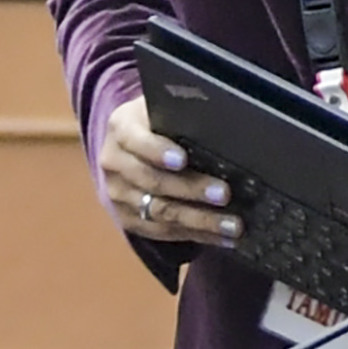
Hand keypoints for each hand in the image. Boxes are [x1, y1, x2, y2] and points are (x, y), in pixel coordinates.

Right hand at [96, 92, 241, 249]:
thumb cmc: (162, 123)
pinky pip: (163, 232)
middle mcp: (114, 162)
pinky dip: (197, 235)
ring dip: (200, 220)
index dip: (158, 151)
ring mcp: (118, 194)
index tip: (182, 160)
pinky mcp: (129, 218)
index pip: (137, 140)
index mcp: (122, 129)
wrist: (132, 146)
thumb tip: (227, 122)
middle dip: (191, 189)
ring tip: (233, 225)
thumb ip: (187, 115)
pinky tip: (225, 238)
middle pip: (152, 180)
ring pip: (159, 211)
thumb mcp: (167, 110)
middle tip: (225, 195)